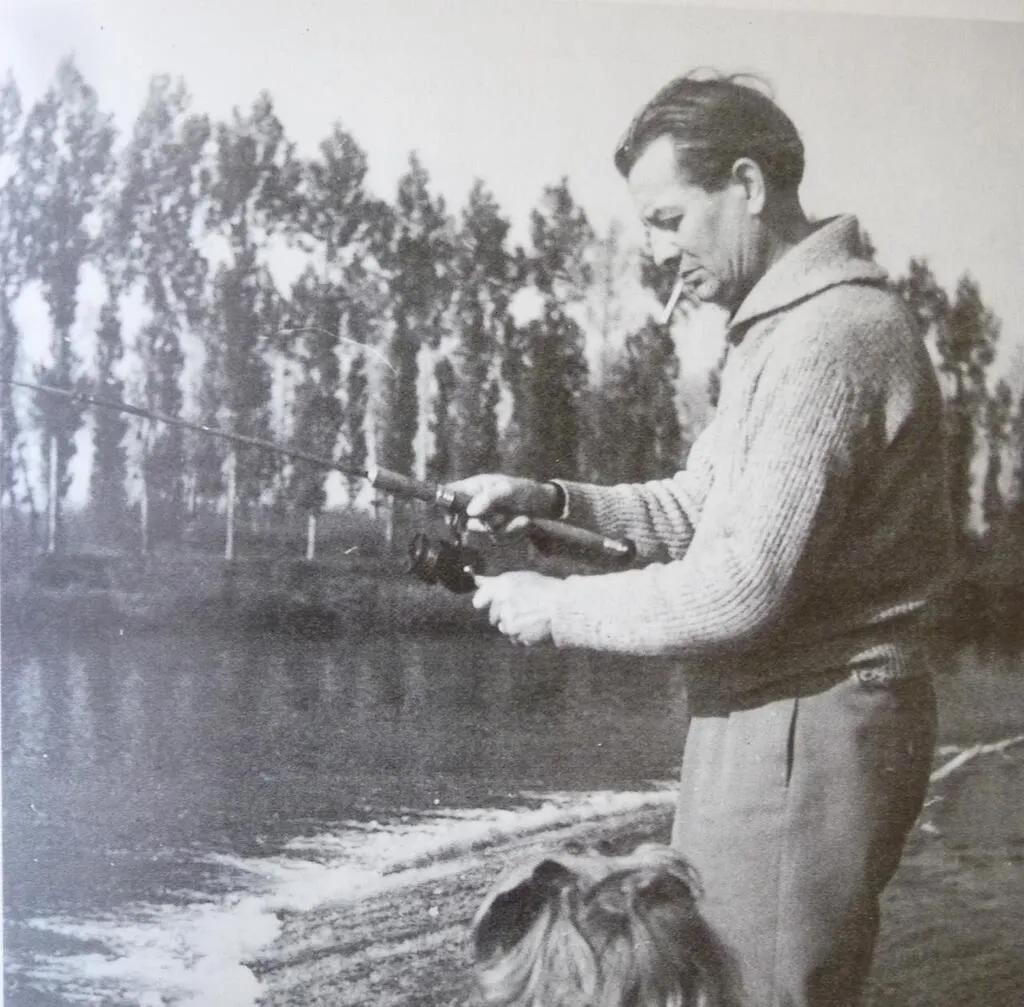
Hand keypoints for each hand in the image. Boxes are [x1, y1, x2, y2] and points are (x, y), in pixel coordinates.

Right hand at [445, 474, 559, 534]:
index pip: (449, 493)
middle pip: (463, 521)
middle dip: (485, 523)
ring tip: (521, 518)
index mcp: (474, 487)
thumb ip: (490, 498)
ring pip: (482, 533)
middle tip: (502, 517)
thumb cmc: (524, 490)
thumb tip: (471, 511)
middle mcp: (475, 503)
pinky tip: (523, 523)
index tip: (450, 518)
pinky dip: (512, 533)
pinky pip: (496, 538)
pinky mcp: (494, 531)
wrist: (544, 504)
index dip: (444, 506)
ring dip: (504, 528)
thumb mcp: (509, 489)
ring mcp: (484, 518)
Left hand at [472, 571, 558, 645]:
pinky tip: (535, 627)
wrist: (564, 607)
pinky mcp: (516, 636)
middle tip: (523, 609)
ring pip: (504, 629)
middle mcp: (502, 603)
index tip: (485, 604)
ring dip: (515, 626)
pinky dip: (524, 636)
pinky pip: (515, 639)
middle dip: (504, 615)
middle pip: (493, 617)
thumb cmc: (545, 590)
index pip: (478, 600)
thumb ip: (496, 582)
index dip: (483, 602)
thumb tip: (478, 581)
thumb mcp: (520, 579)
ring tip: (532, 618)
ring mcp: (508, 621)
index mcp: (502, 586)